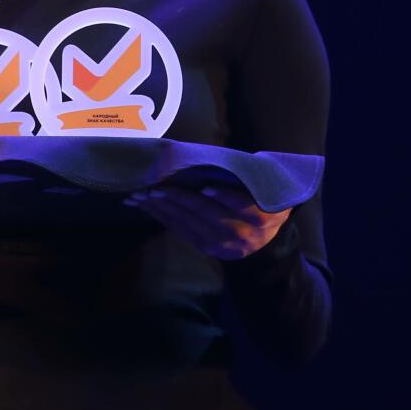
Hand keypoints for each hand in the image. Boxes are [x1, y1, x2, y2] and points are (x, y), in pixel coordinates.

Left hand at [122, 180, 292, 260]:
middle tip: (154, 186)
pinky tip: (148, 206)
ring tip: (142, 196)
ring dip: (163, 208)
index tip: (205, 186)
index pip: (240, 204)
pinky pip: (182, 232)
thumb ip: (240, 177)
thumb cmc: (260, 198)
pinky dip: (163, 217)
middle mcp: (242, 233)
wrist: (269, 235)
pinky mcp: (209, 249)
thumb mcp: (260, 186)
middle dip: (178, 198)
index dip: (223, 195)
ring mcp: (223, 245)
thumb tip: (206, 159)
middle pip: (207, 213)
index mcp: (260, 215)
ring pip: (189, 223)